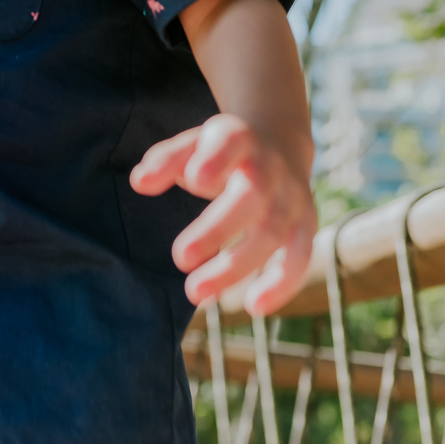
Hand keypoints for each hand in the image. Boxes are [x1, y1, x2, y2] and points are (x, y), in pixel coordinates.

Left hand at [130, 113, 315, 314]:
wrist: (280, 143)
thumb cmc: (224, 151)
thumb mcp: (196, 144)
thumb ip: (167, 160)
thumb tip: (139, 182)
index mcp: (240, 138)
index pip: (232, 142)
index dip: (217, 159)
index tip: (194, 179)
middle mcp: (271, 166)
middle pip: (252, 195)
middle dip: (217, 229)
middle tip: (179, 258)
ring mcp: (292, 196)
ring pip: (272, 233)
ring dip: (236, 266)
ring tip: (195, 292)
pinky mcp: (305, 224)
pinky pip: (300, 256)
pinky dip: (282, 284)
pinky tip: (253, 306)